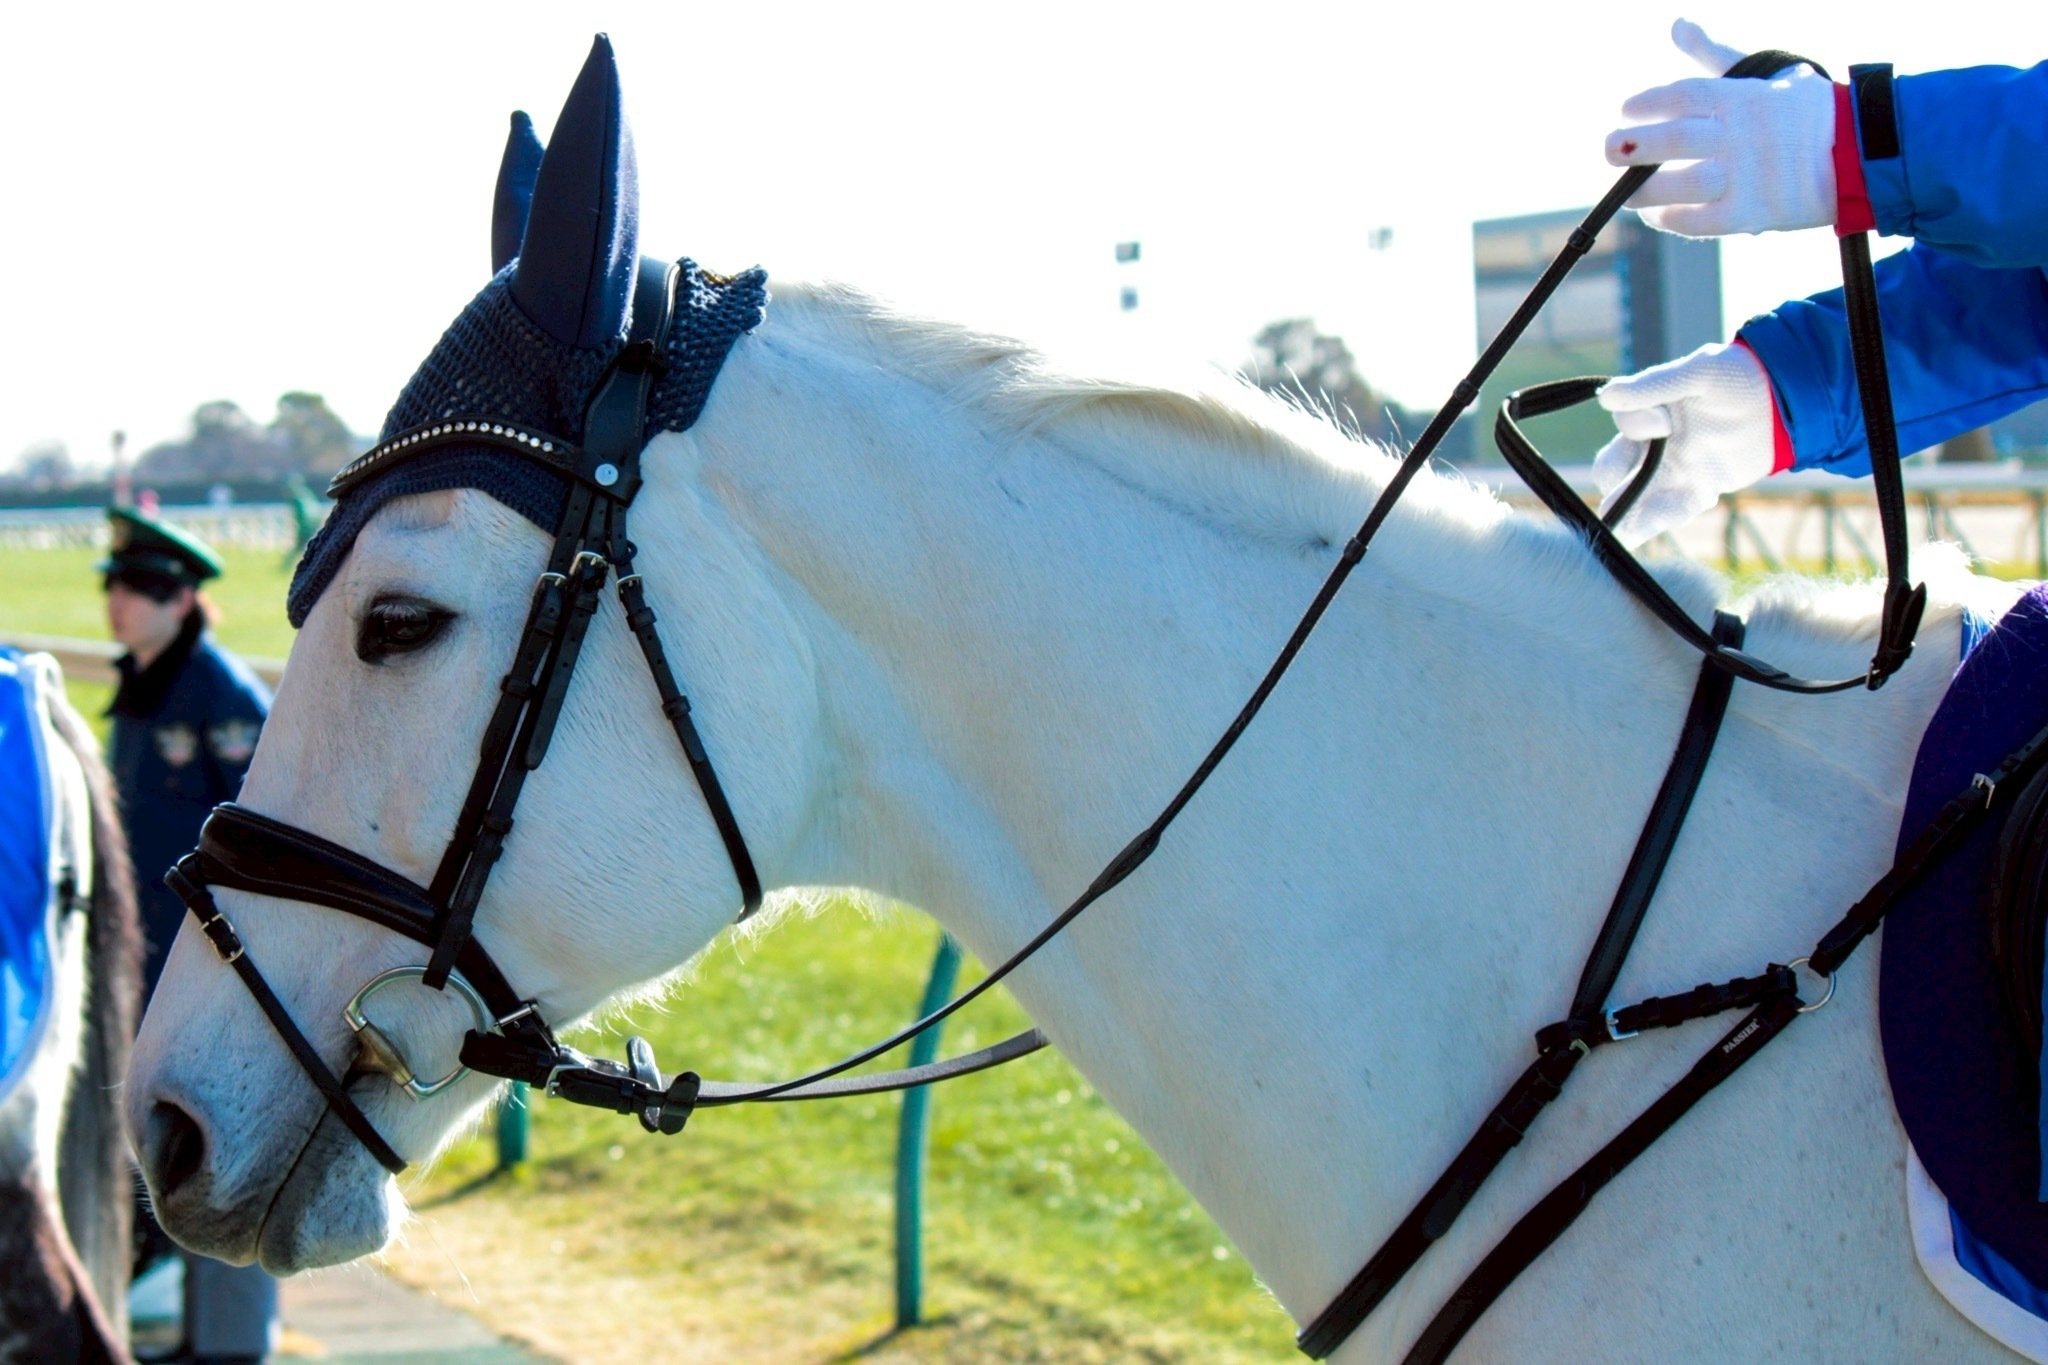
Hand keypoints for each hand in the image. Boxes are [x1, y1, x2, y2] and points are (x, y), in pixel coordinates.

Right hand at [1594, 342, 1777, 547]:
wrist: (1782, 401)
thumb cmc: (1738, 375)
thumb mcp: (1697, 373)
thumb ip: (1653, 386)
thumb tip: (1606, 398)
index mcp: (1649, 414)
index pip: (1625, 426)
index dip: (1637, 426)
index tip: (1665, 422)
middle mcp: (1653, 446)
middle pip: (1616, 472)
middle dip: (1616, 488)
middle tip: (1616, 507)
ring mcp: (1674, 472)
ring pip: (1639, 500)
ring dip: (1631, 517)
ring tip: (1625, 534)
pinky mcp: (1698, 490)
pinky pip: (1673, 511)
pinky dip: (1666, 519)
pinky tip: (1668, 522)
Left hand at [1606, 19, 1835, 236]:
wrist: (1860, 154)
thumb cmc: (1801, 112)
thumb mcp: (1761, 74)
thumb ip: (1713, 55)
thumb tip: (1677, 26)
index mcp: (1744, 99)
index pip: (1685, 95)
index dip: (1648, 102)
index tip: (1626, 109)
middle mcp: (1743, 136)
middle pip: (1677, 139)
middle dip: (1634, 145)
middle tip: (1608, 149)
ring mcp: (1749, 176)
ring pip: (1685, 184)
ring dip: (1646, 190)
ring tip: (1626, 191)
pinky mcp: (1754, 213)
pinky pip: (1701, 221)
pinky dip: (1672, 219)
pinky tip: (1656, 214)